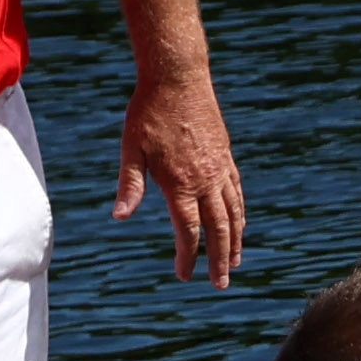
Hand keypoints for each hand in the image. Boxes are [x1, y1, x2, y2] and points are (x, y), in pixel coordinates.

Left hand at [120, 70, 241, 283]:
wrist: (178, 76)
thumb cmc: (149, 111)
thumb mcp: (131, 148)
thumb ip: (130, 185)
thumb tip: (120, 217)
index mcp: (180, 183)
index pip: (188, 231)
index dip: (188, 257)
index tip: (185, 275)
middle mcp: (205, 180)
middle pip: (218, 229)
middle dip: (218, 259)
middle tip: (219, 284)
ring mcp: (219, 168)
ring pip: (234, 213)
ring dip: (235, 241)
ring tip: (234, 262)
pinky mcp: (225, 155)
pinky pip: (237, 192)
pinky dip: (240, 213)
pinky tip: (239, 224)